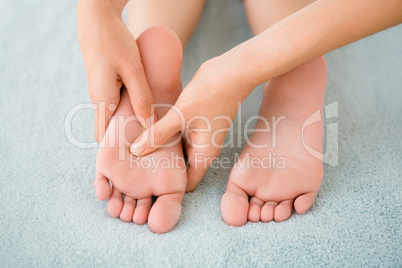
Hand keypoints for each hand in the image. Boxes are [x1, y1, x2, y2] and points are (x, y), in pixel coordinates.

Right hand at [77, 0, 153, 142]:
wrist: (97, 20)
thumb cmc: (114, 42)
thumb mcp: (133, 70)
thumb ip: (142, 98)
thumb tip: (149, 124)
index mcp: (102, 100)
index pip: (104, 137)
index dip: (117, 150)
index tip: (136, 157)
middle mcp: (98, 100)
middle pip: (109, 130)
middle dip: (125, 140)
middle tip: (147, 147)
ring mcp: (101, 92)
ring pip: (114, 117)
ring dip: (128, 125)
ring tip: (149, 131)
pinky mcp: (106, 84)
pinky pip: (116, 104)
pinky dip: (128, 111)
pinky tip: (144, 110)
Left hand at [129, 54, 254, 190]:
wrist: (232, 70)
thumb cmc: (212, 93)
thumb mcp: (181, 115)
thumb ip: (158, 134)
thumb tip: (135, 151)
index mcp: (203, 154)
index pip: (185, 184)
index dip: (168, 188)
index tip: (147, 185)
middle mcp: (202, 149)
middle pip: (179, 169)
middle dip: (160, 170)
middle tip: (135, 169)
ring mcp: (199, 136)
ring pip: (176, 152)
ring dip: (160, 152)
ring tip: (135, 151)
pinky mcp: (195, 123)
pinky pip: (177, 136)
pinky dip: (164, 137)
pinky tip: (146, 131)